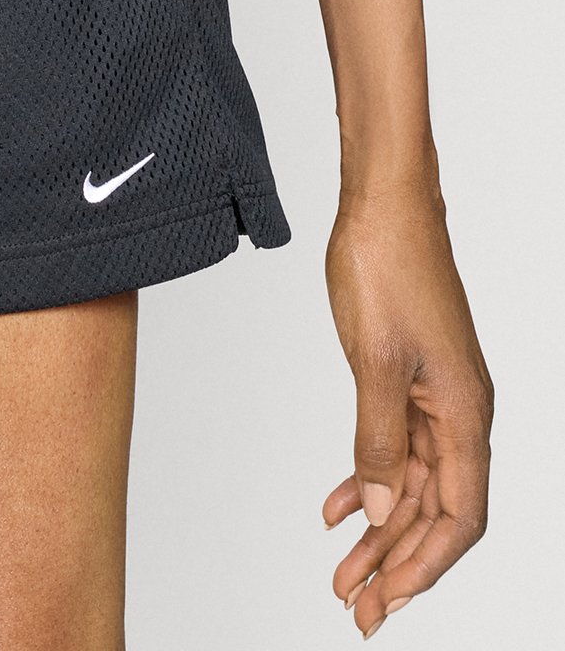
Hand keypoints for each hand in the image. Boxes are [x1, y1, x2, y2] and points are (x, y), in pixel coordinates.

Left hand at [322, 179, 491, 634]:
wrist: (384, 199)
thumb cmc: (386, 262)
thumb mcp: (373, 358)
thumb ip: (379, 439)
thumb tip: (385, 509)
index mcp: (465, 412)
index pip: (459, 515)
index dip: (425, 564)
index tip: (388, 601)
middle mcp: (460, 411)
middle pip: (437, 509)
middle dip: (397, 562)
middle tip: (355, 606)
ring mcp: (436, 394)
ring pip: (415, 483)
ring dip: (380, 528)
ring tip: (342, 570)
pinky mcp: (411, 376)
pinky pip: (397, 446)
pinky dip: (370, 478)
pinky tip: (339, 505)